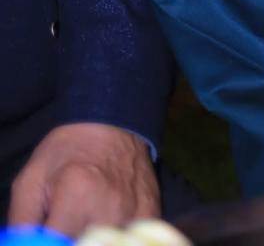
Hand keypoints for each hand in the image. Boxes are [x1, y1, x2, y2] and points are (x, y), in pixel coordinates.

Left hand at [8, 123, 158, 235]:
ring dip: (93, 240)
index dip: (49, 244)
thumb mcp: (30, 180)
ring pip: (109, 245)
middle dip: (71, 240)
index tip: (50, 234)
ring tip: (84, 223)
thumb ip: (21, 222)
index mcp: (76, 195)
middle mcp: (109, 207)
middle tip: (66, 225)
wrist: (112, 122)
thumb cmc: (67, 151)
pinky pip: (133, 240)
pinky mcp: (150, 214)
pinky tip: (107, 225)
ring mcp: (134, 212)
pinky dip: (118, 238)